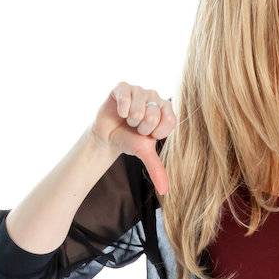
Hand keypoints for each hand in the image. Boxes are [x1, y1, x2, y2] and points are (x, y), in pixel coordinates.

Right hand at [90, 81, 176, 197]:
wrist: (108, 136)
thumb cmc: (130, 141)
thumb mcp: (145, 154)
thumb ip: (157, 169)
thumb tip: (165, 191)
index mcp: (166, 111)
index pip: (169, 120)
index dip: (155, 132)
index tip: (147, 135)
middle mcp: (155, 97)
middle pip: (153, 114)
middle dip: (141, 127)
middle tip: (135, 128)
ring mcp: (139, 90)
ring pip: (139, 106)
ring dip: (131, 119)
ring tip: (128, 120)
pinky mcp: (123, 86)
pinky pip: (126, 94)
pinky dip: (122, 108)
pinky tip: (120, 111)